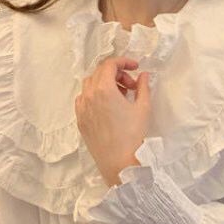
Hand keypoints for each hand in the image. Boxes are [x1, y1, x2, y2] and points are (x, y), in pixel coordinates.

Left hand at [74, 56, 150, 186]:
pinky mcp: (80, 119)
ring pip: (90, 84)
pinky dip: (95, 95)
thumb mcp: (143, 108)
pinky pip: (84, 98)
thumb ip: (143, 87)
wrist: (118, 162)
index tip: (135, 67)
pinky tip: (108, 106)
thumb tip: (143, 75)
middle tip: (132, 85)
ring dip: (105, 83)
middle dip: (117, 73)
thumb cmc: (132, 135)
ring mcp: (82, 108)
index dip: (124, 61)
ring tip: (121, 95)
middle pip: (100, 72)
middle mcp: (89, 95)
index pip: (110, 65)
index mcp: (104, 89)